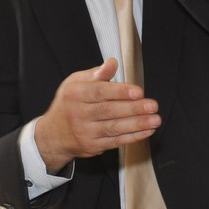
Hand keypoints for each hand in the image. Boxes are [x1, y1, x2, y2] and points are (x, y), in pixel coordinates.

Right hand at [34, 58, 158, 171]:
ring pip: (114, 128)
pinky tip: (147, 131)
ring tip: (155, 119)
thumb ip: (95, 74)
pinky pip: (116, 141)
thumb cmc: (68, 104)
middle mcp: (78, 114)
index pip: (99, 92)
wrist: (53, 135)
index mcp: (75, 94)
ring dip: (137, 124)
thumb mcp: (75, 83)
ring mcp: (85, 132)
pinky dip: (133, 137)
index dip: (120, 92)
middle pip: (109, 110)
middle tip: (152, 105)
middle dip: (133, 109)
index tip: (138, 91)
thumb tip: (112, 63)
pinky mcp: (93, 146)